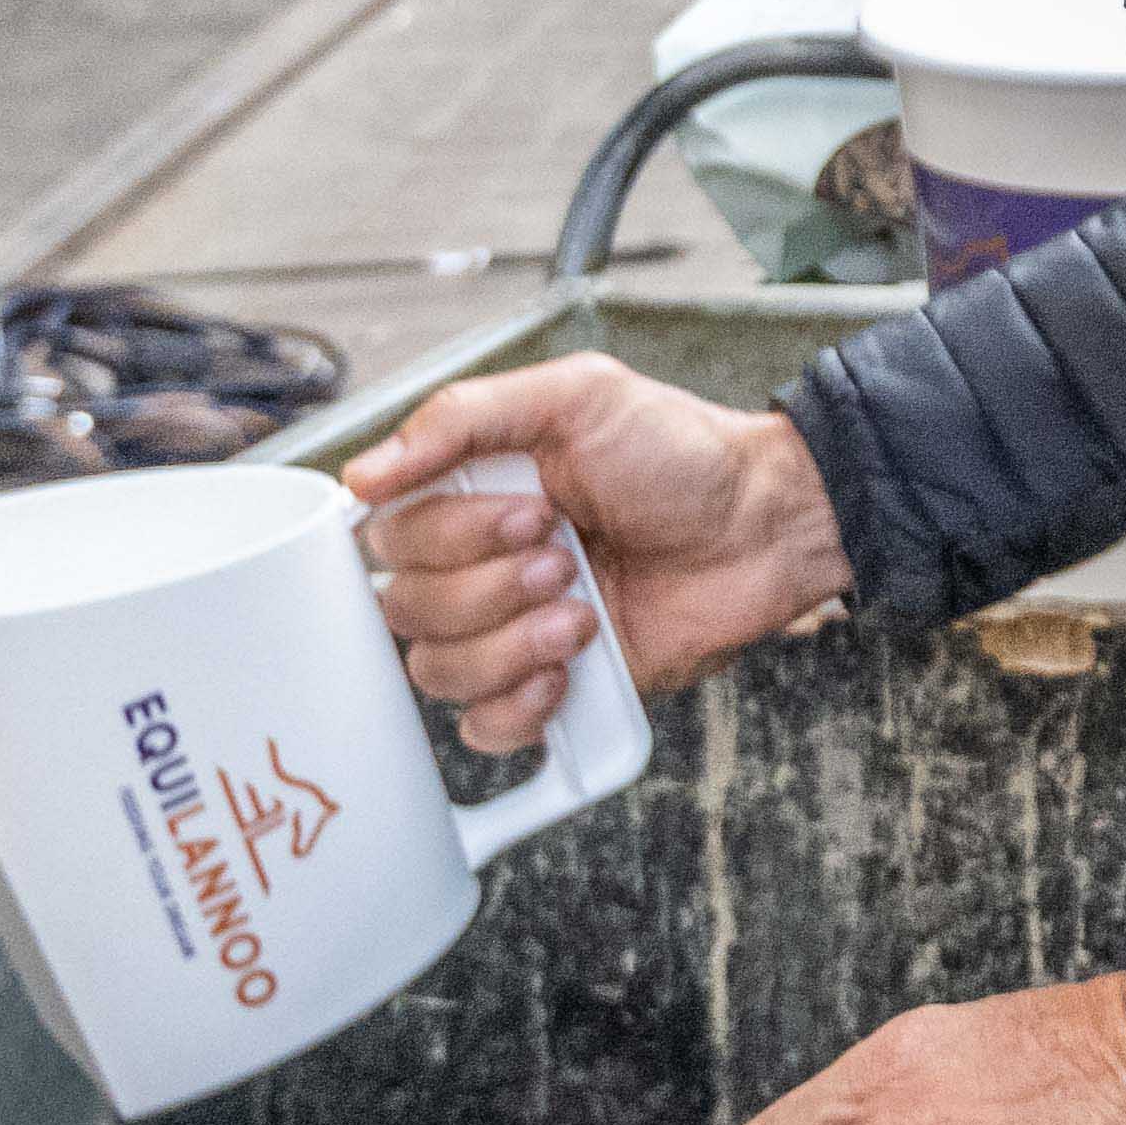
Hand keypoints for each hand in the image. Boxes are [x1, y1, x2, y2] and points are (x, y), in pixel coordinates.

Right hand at [347, 356, 844, 754]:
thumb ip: (461, 418)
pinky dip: (519, 706)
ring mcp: (510, 631)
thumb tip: (361, 476)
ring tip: (583, 611)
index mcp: (468, 496)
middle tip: (566, 556)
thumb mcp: (576, 396)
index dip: (449, 536)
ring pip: (437, 670)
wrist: (764, 524)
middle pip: (404, 608)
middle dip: (491, 586)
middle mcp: (477, 567)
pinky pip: (484, 729)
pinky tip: (568, 671)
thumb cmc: (679, 452)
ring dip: (512, 643)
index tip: (533, 511)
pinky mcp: (550, 687)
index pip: (388, 539)